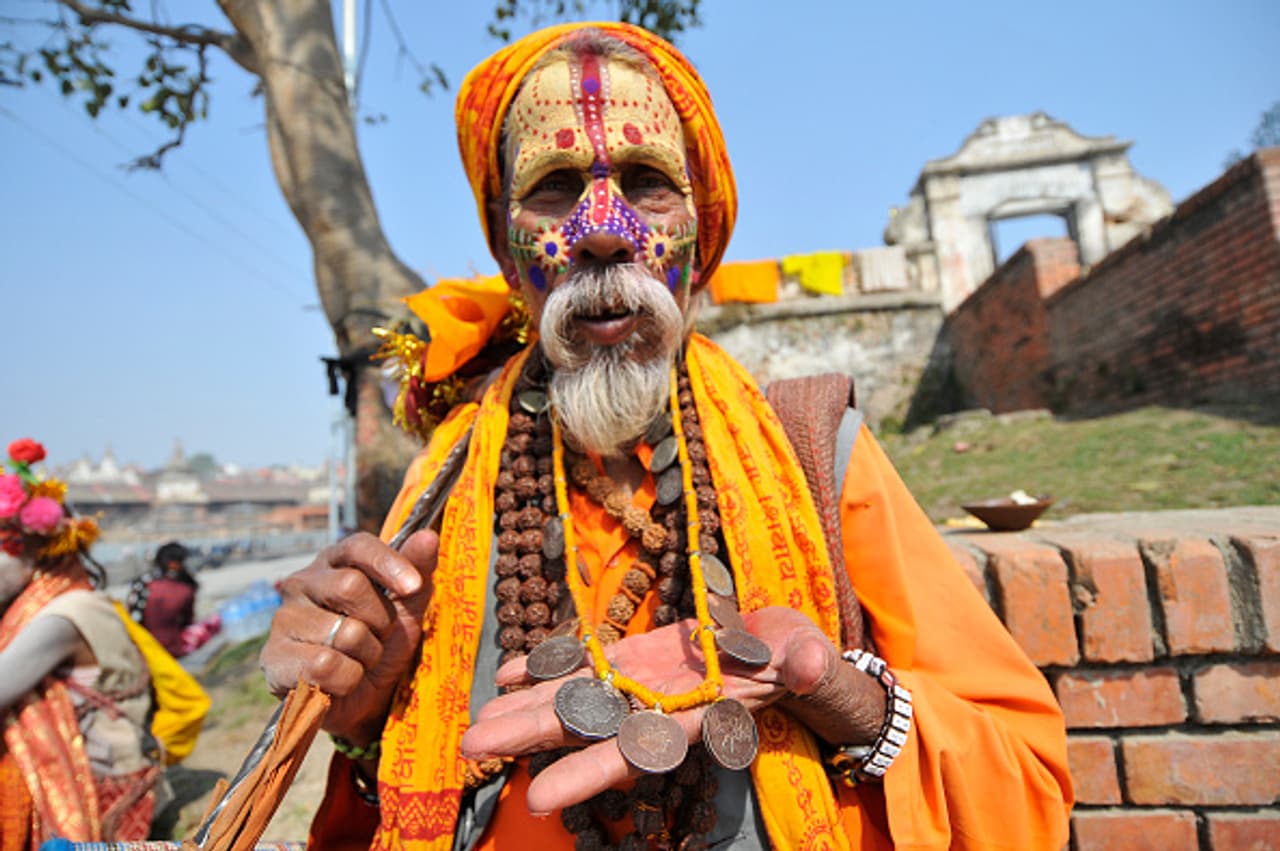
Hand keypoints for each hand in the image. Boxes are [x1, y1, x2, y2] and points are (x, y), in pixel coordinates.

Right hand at [259, 530, 437, 742]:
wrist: (361, 703)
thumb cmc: (381, 647)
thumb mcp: (408, 610)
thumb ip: (418, 573)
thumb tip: (429, 535)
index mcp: (333, 563)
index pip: (358, 546)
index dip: (388, 563)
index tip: (413, 587)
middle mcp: (301, 584)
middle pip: (351, 586)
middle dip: (380, 621)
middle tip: (377, 637)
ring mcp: (283, 620)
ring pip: (344, 632)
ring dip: (365, 656)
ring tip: (356, 661)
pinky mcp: (273, 658)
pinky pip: (325, 666)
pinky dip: (346, 679)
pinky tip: (337, 681)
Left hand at [459, 606, 860, 813]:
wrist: (779, 647)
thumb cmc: (797, 656)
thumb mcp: (807, 656)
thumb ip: (807, 665)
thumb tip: (810, 664)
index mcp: (691, 718)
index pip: (633, 752)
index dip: (586, 775)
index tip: (538, 800)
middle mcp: (654, 707)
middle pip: (584, 729)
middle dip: (529, 739)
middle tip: (471, 746)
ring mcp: (639, 681)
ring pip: (575, 699)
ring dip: (524, 708)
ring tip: (476, 719)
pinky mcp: (634, 654)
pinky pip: (585, 664)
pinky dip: (547, 667)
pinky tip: (510, 671)